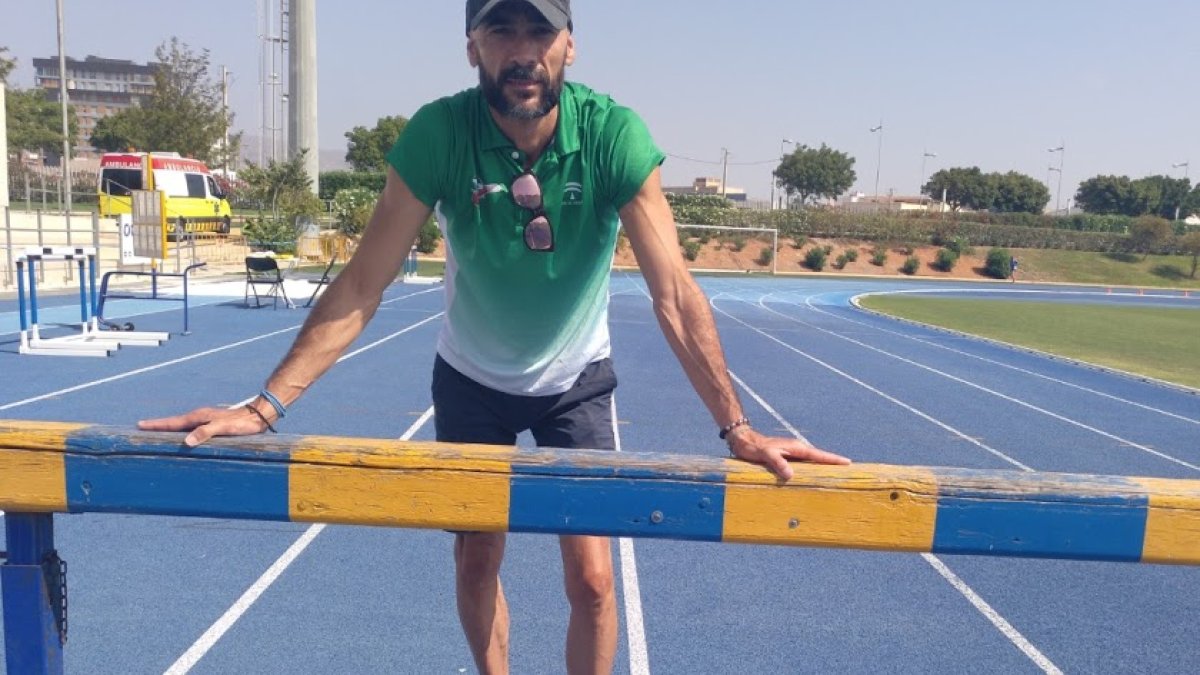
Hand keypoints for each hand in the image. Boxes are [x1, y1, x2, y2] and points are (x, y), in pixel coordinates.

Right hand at [138, 405, 271, 447]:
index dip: (157, 424)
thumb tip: (187, 441)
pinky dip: (182, 431)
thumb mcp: (222, 428)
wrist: (257, 416)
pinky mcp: (212, 424)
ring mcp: (205, 420)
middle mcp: (200, 417)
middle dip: (158, 425)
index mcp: (199, 417)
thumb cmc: (241, 423)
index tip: (140, 424)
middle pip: (174, 423)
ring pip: (182, 425)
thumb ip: (205, 433)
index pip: (172, 422)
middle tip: (142, 427)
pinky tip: (182, 437)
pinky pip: (191, 428)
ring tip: (157, 432)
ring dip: (169, 428)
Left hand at [727, 427, 849, 480]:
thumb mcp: (766, 455)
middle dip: (834, 463)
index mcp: (796, 448)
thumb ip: (777, 463)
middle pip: (820, 457)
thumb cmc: (754, 448)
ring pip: (812, 461)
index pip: (819, 455)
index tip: (848, 462)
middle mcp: (797, 450)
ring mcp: (792, 454)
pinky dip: (812, 469)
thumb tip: (791, 475)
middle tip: (849, 470)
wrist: (744, 441)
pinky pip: (804, 464)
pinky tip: (815, 476)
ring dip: (824, 466)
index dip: (833, 459)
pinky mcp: (787, 458)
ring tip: (837, 475)